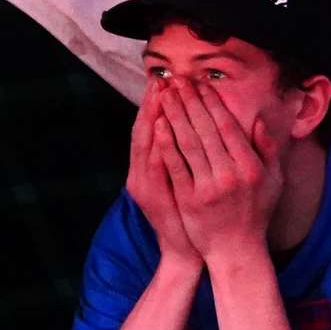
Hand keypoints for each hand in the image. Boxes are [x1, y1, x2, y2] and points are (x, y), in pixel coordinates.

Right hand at [127, 82, 200, 267]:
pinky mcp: (154, 196)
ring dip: (151, 116)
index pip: (152, 129)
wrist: (185, 251)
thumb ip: (183, 157)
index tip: (166, 81)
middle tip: (161, 79)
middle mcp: (141, 173)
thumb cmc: (189, 215)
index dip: (157, 105)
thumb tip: (189, 127)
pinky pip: (155, 165)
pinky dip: (156, 145)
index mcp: (149, 168)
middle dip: (153, 104)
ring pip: (145, 143)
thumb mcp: (182, 183)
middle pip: (145, 131)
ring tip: (159, 92)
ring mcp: (145, 184)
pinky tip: (159, 126)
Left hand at [157, 78, 281, 262]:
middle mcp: (230, 175)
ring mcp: (208, 187)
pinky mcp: (188, 199)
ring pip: (187, 143)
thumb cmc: (256, 213)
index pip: (227, 127)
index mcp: (251, 167)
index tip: (201, 85)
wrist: (236, 250)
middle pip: (205, 130)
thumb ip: (268, 150)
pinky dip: (165, 143)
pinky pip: (175, 166)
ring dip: (174, 115)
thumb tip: (259, 121)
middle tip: (177, 81)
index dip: (212, 103)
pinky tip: (158, 125)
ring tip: (164, 95)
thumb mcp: (273, 181)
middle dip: (189, 102)